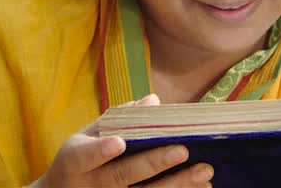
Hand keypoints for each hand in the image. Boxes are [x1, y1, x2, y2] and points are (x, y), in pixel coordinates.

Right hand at [29, 94, 213, 187]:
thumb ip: (117, 120)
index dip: (101, 151)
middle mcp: (92, 185)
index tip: (119, 143)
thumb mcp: (86, 138)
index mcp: (76, 161)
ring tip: (204, 171)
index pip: (86, 156)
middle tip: (182, 150)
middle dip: (153, 164)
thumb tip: (153, 101)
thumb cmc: (79, 163)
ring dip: (176, 185)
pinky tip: (202, 187)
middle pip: (122, 176)